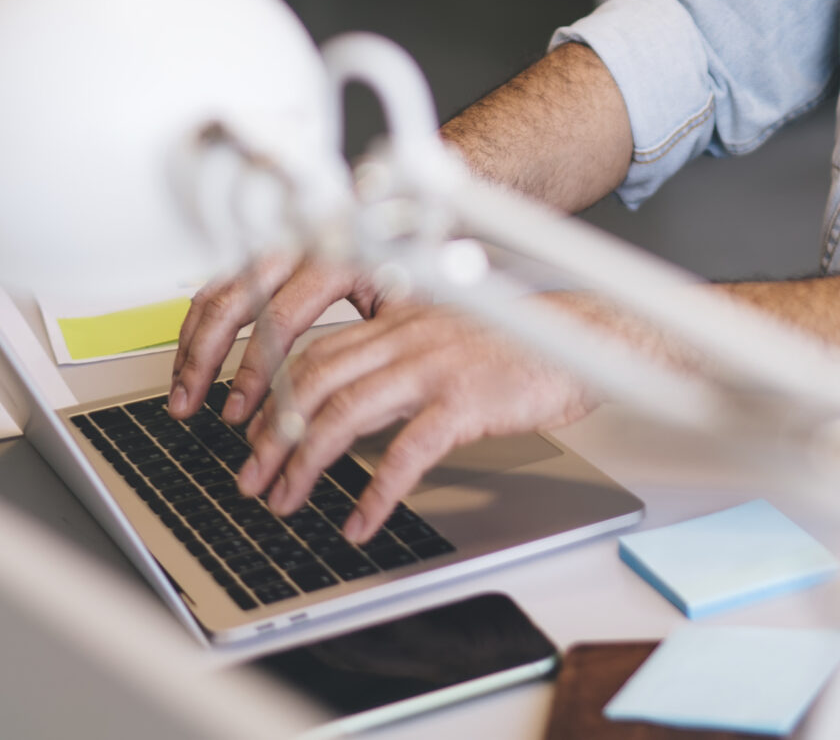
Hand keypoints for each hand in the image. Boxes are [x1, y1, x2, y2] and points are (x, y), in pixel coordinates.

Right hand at [167, 252, 391, 425]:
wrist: (413, 223)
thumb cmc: (413, 263)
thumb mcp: (408, 299)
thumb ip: (375, 336)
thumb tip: (344, 386)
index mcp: (333, 258)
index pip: (278, 319)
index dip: (254, 370)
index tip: (239, 410)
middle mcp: (297, 249)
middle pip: (233, 303)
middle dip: (203, 360)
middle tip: (190, 406)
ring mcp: (275, 250)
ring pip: (216, 294)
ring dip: (192, 346)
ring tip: (182, 394)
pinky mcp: (264, 256)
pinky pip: (218, 288)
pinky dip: (200, 326)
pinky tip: (193, 359)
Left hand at [233, 299, 596, 541]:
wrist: (587, 338)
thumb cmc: (522, 342)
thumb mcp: (448, 334)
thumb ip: (401, 353)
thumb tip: (353, 395)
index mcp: (399, 318)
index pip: (314, 353)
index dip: (272, 397)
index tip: (252, 437)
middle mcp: (407, 336)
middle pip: (313, 384)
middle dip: (270, 437)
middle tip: (251, 480)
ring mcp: (434, 367)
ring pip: (344, 415)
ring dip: (305, 464)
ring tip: (287, 502)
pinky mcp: (465, 401)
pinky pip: (405, 452)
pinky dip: (375, 492)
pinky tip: (361, 521)